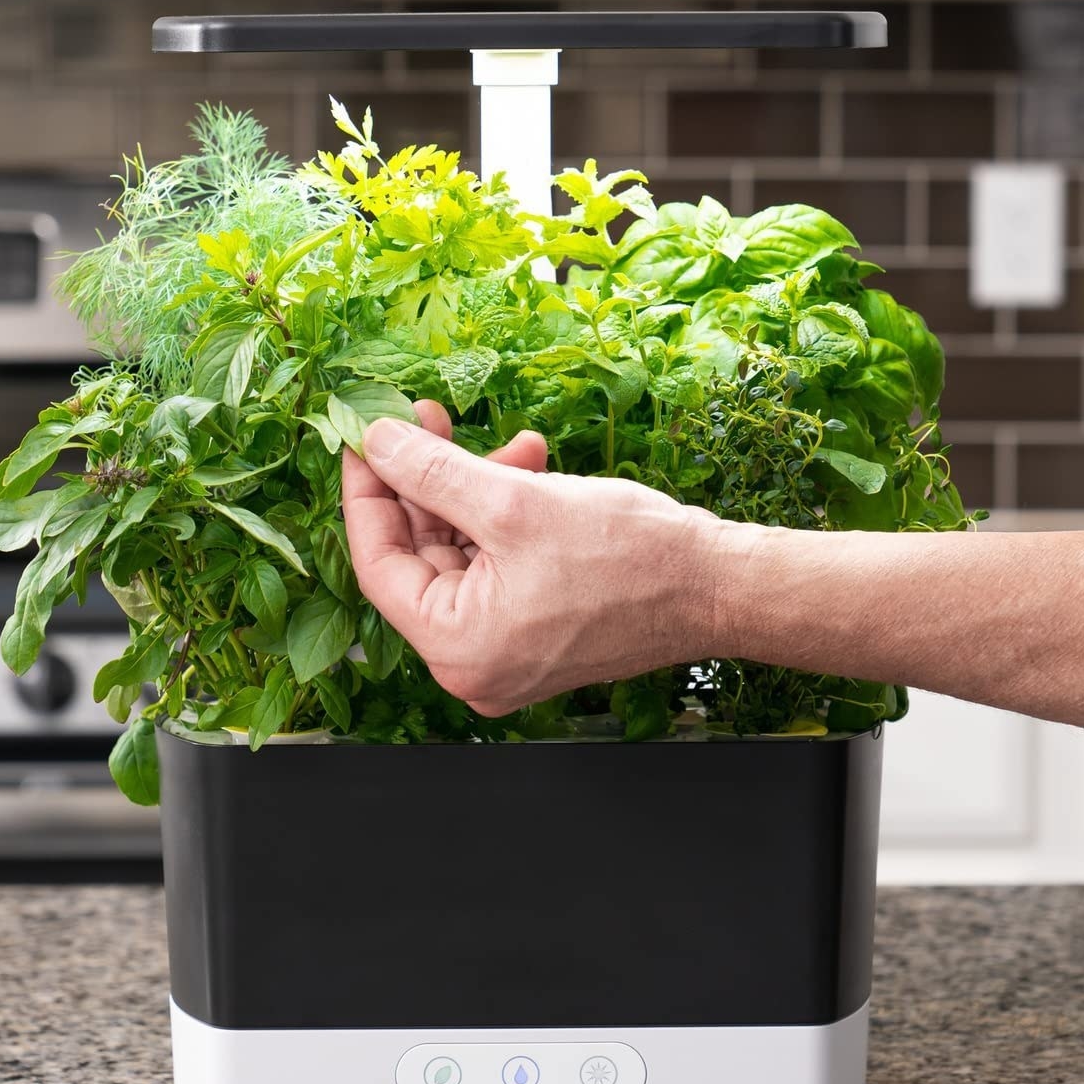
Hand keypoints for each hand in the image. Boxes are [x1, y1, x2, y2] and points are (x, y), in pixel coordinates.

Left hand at [341, 401, 723, 714]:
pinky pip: (498, 568)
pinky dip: (506, 518)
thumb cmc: (630, 557)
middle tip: (427, 418)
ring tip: (514, 445)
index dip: (368, 492)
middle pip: (421, 557)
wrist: (718, 586)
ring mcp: (506, 653)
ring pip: (462, 555)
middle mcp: (473, 665)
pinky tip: (533, 468)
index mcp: (457, 648)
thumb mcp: (515, 501)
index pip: (379, 563)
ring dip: (476, 491)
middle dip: (429, 481)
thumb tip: (376, 441)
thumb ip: (432, 471)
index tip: (365, 437)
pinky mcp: (536, 634)